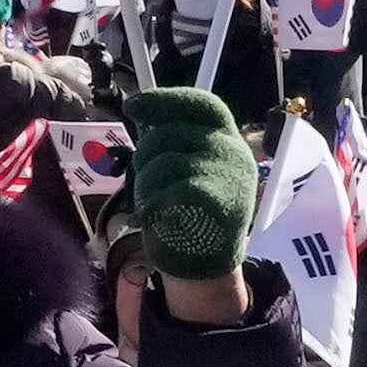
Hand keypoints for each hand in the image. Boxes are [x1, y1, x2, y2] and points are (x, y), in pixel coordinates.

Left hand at [120, 90, 259, 280]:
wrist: (207, 265)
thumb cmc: (191, 214)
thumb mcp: (193, 169)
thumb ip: (176, 141)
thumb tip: (143, 111)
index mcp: (229, 142)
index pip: (200, 104)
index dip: (164, 101)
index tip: (133, 108)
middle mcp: (233, 154)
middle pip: (168, 133)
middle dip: (144, 155)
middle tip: (144, 179)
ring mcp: (224, 177)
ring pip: (159, 161)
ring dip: (143, 184)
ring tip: (155, 204)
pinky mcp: (210, 201)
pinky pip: (161, 190)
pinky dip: (150, 206)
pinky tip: (158, 219)